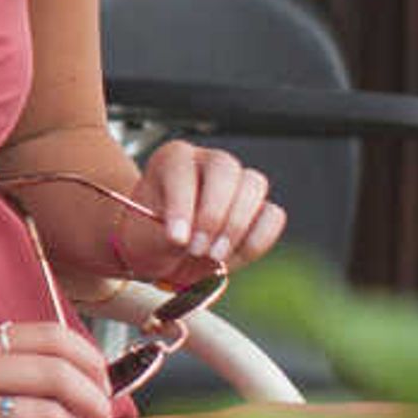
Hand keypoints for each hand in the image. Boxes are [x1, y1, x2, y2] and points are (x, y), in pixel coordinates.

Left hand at [135, 139, 283, 276]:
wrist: (164, 256)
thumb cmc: (150, 238)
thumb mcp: (144, 239)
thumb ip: (164, 236)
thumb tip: (188, 238)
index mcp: (174, 159)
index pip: (183, 169)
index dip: (182, 205)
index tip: (177, 238)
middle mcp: (209, 162)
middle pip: (226, 168)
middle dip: (214, 214)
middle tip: (198, 249)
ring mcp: (238, 182)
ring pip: (254, 185)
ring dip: (236, 226)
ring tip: (213, 256)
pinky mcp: (259, 208)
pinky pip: (273, 216)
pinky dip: (257, 240)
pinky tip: (232, 257)